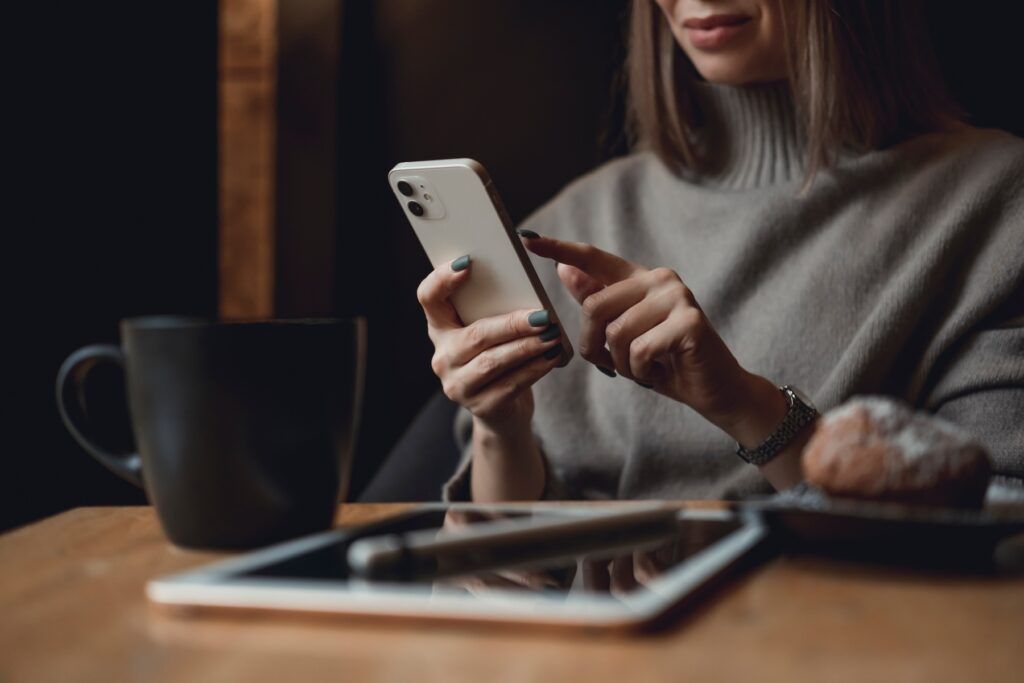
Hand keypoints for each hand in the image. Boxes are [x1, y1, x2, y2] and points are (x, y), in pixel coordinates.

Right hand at [416, 255, 563, 433]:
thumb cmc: (497, 358)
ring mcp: (458, 385)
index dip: (442, 279)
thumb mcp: (489, 333)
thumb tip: (527, 288)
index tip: (468, 262)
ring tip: (551, 335)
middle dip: (512, 324)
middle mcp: (443, 358)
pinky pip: (510, 384)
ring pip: (493, 362)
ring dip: (527, 347)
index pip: (428, 298)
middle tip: (543, 316)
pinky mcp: (481, 407)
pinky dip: (534, 369)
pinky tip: (552, 357)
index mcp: (440, 329)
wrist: (502, 412)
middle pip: (475, 335)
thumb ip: (495, 311)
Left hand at [523, 234, 786, 444]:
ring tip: (644, 366)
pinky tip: (660, 370)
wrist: (714, 390)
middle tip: (613, 364)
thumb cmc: (665, 362)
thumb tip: (565, 271)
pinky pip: (638, 349)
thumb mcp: (622, 335)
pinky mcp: (689, 321)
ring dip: (621, 363)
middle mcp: (659, 279)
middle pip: (594, 306)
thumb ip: (598, 303)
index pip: (593, 258)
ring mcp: (677, 296)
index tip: (528, 241)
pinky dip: (641, 370)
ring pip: (615, 332)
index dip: (560, 250)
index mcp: (640, 279)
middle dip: (594, 345)